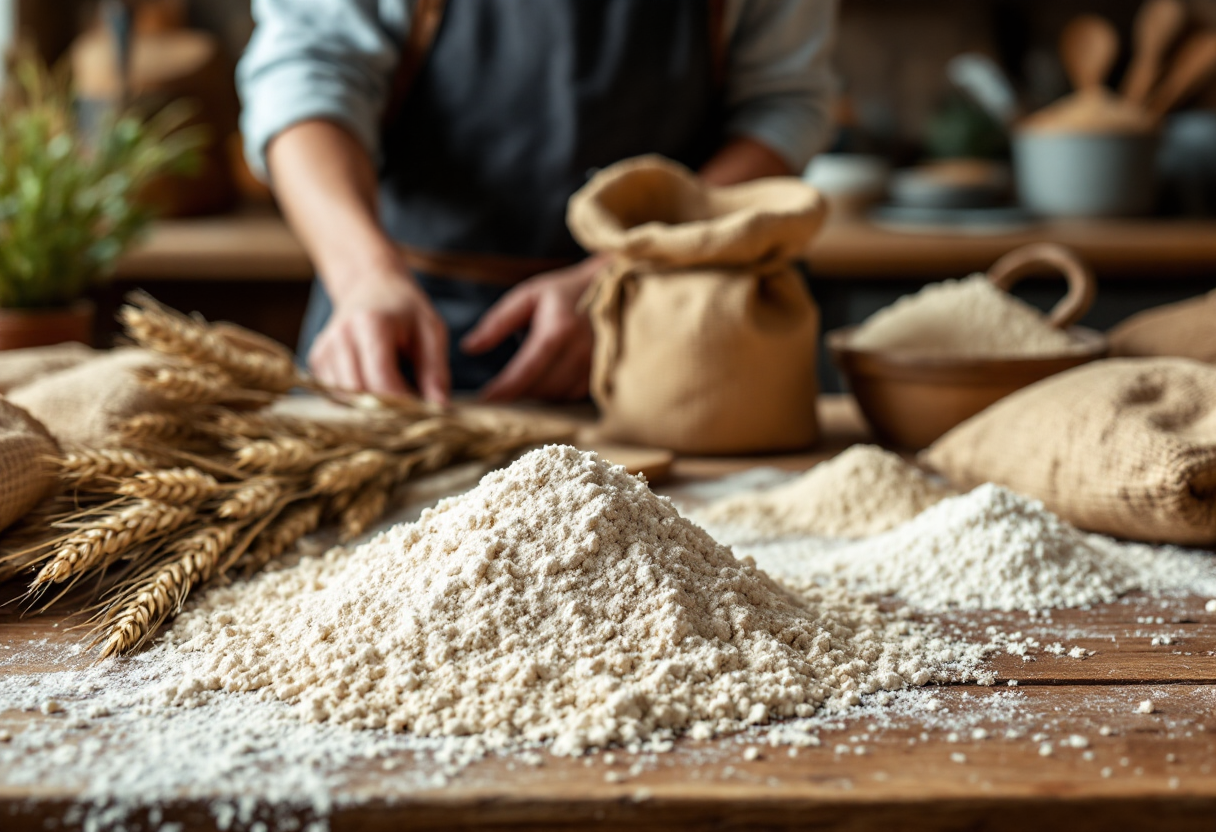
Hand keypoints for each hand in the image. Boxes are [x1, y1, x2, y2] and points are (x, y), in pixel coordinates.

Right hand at [309, 269, 450, 402]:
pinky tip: (376, 390)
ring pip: (345, 400)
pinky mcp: (316, 361)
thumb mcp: (431, 331)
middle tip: (413, 412)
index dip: (404, 405)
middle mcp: (340, 337)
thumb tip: (440, 410)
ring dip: (371, 409)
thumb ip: (435, 371)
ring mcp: (323, 350)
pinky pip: (335, 396)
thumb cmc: (405, 310)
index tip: (425, 412)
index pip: (382, 381)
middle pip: (360, 395)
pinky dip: (357, 402)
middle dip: (387, 412)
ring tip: (397, 397)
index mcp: (370, 324)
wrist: (370, 285)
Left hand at [461, 256, 606, 401]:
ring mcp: (596, 365)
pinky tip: (547, 379)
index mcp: (559, 329)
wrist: (612, 287)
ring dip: (536, 394)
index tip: (485, 399)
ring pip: (557, 395)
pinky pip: (572, 396)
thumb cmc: (564, 291)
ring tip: (524, 379)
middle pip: (542, 388)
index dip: (505, 388)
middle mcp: (581, 350)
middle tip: (499, 388)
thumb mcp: (528, 296)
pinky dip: (555, 393)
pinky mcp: (603, 374)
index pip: (528, 369)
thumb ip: (497, 322)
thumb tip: (469, 347)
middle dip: (518, 392)